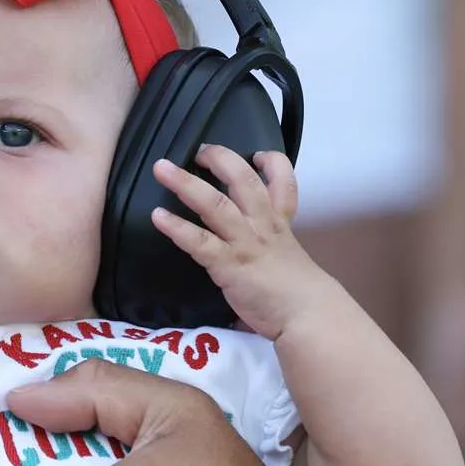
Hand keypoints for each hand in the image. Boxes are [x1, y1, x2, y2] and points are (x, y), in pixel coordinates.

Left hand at [150, 145, 337, 339]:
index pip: (283, 182)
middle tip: (200, 150)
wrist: (307, 315)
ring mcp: (244, 242)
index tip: (257, 155)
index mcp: (279, 222)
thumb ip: (267, 244)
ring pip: (215, 204)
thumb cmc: (294, 291)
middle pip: (244, 181)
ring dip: (186, 184)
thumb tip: (247, 247)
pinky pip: (198, 242)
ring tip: (162, 169)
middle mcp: (262, 224)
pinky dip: (177, 227)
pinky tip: (158, 216)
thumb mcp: (286, 257)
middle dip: (220, 159)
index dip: (271, 162)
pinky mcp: (228, 263)